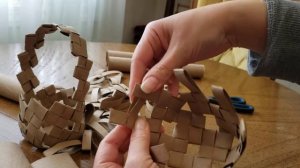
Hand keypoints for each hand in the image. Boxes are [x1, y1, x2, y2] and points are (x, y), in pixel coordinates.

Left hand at [93, 117, 157, 167]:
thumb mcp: (139, 162)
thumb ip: (138, 141)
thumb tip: (140, 124)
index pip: (107, 143)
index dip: (120, 129)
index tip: (133, 119)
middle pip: (122, 147)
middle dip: (137, 135)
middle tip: (147, 125)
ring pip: (135, 154)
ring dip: (147, 143)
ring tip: (157, 134)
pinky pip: (145, 162)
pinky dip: (153, 153)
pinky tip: (161, 147)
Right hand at [129, 0, 265, 97]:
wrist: (230, 25)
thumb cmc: (204, 30)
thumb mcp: (181, 51)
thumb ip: (162, 71)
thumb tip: (145, 88)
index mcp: (152, 34)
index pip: (138, 59)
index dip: (136, 79)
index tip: (135, 98)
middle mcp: (157, 41)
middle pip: (147, 66)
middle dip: (149, 83)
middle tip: (149, 102)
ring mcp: (167, 49)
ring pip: (158, 71)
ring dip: (161, 84)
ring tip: (162, 99)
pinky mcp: (178, 56)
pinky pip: (169, 71)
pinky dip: (171, 81)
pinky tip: (174, 92)